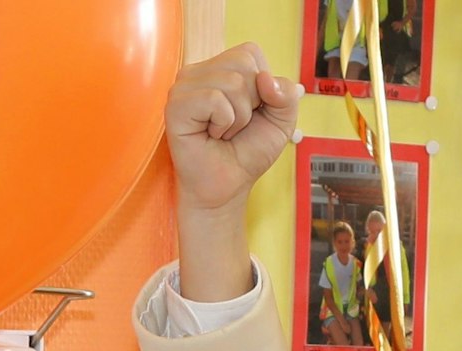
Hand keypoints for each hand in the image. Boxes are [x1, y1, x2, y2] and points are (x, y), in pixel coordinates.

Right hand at [165, 44, 299, 301]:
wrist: (227, 186)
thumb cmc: (247, 152)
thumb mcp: (281, 122)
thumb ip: (286, 95)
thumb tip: (267, 78)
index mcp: (221, 68)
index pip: (251, 53)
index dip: (263, 87)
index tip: (252, 112)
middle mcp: (199, 71)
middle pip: (244, 65)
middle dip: (252, 103)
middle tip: (235, 126)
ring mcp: (183, 87)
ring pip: (232, 83)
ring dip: (238, 118)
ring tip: (223, 133)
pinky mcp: (175, 105)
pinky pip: (215, 100)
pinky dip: (223, 122)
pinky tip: (211, 135)